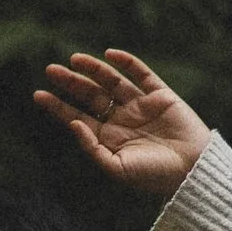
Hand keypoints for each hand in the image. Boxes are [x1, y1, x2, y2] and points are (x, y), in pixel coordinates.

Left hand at [34, 48, 210, 197]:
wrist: (193, 170)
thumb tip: (73, 124)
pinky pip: (141, 74)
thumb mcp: (117, 168)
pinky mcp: (160, 95)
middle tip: (50, 70)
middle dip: (70, 83)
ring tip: (73, 59)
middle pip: (90, 95)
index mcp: (109, 138)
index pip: (78, 116)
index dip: (58, 106)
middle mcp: (122, 119)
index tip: (39, 94)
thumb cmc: (154, 176)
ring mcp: (141, 105)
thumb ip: (92, 148)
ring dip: (93, 69)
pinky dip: (126, 62)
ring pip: (111, 81)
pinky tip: (109, 54)